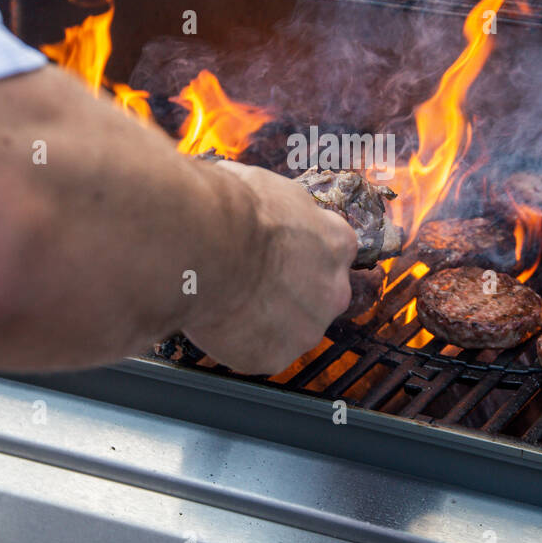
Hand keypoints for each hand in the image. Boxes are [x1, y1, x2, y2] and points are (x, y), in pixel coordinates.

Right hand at [182, 160, 356, 375]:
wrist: (204, 243)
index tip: (279, 255)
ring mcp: (306, 327)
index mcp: (337, 242)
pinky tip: (218, 320)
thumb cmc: (230, 207)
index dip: (302, 255)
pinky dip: (239, 343)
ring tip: (228, 300)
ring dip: (264, 320)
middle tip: (250, 281)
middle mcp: (334, 288)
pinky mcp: (275, 356)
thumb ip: (282, 208)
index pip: (333, 253)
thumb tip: (264, 202)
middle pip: (318, 296)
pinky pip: (258, 352)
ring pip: (289, 329)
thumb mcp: (268, 187)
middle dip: (289, 293)